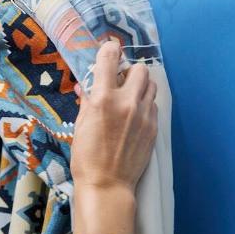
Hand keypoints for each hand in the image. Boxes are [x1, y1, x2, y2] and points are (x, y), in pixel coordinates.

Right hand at [70, 40, 157, 233]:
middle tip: (120, 80)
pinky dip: (145, 104)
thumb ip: (87, 101)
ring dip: (140, 85)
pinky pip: (153, 105)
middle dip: (129, 70)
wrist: (107, 184)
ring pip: (151, 85)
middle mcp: (126, 102)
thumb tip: (85, 87)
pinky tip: (134, 115)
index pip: (109, 58)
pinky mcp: (153, 128)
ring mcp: (143, 115)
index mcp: (103, 98)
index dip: (109, 49)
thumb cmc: (87, 157)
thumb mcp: (81, 125)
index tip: (109, 49)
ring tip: (129, 96)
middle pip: (139, 69)